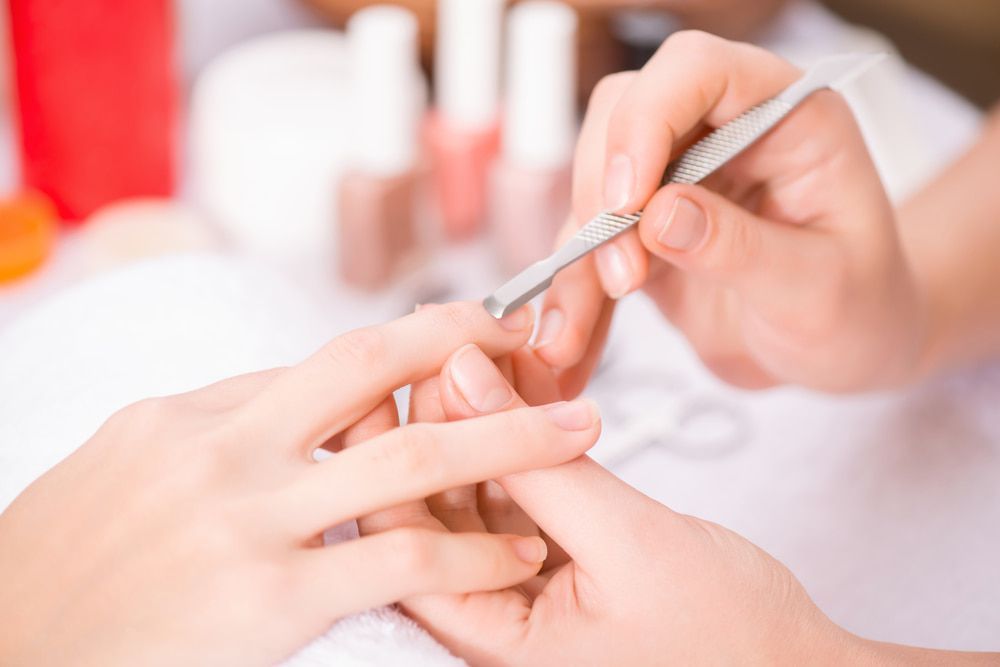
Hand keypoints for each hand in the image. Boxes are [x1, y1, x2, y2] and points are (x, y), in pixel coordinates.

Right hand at [0, 302, 602, 665]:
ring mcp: (245, 519)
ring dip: (510, 440)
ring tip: (580, 431)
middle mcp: (221, 448)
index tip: (468, 339)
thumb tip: (290, 405)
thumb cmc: (61, 571)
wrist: (5, 653)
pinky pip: (402, 561)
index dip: (412, 345)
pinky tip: (520, 557)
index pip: (324, 364)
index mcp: (190, 414)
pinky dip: (475, 555)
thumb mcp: (127, 471)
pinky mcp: (267, 599)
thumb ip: (216, 434)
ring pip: (411, 456)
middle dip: (466, 344)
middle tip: (537, 340)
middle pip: (371, 365)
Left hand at [356, 345, 854, 664]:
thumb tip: (464, 377)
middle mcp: (496, 623)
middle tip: (449, 350)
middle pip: (433, 515)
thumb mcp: (627, 543)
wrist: (800, 664)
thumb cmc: (730, 634)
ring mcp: (524, 590)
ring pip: (472, 497)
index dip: (400, 455)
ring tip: (486, 355)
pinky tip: (521, 389)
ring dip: (479, 426)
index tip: (415, 374)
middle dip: (438, 429)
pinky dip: (518, 444)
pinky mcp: (555, 562)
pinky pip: (517, 496)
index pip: (408, 550)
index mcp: (496, 647)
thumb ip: (541, 462)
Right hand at [535, 32, 923, 391]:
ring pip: (593, 183)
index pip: (698, 70)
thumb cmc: (859, 309)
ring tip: (579, 331)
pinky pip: (589, 250)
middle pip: (623, 118)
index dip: (649, 119)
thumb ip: (742, 249)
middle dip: (604, 195)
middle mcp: (721, 135)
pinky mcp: (645, 231)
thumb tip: (656, 216)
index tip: (630, 200)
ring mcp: (677, 181)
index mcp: (784, 117)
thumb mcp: (818, 289)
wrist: (843, 352)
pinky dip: (572, 297)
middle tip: (622, 275)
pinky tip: (567, 344)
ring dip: (579, 255)